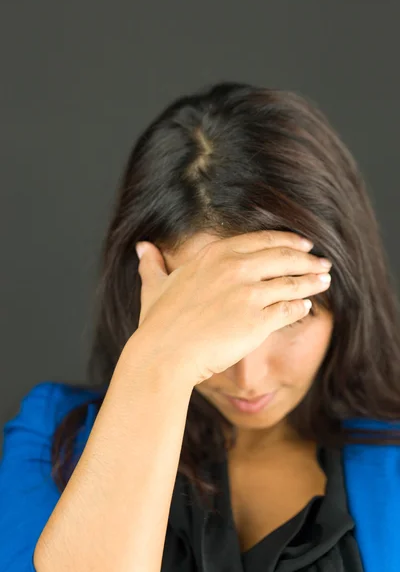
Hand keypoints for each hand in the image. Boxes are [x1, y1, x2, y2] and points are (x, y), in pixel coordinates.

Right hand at [133, 231, 331, 386]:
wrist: (164, 353)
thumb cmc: (158, 323)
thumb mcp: (154, 286)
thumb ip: (152, 264)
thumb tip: (141, 247)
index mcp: (215, 255)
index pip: (262, 240)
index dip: (287, 240)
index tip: (302, 242)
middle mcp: (235, 268)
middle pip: (284, 256)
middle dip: (308, 258)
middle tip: (322, 261)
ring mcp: (248, 293)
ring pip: (292, 281)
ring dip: (312, 280)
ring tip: (325, 280)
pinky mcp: (259, 320)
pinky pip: (289, 309)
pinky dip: (302, 306)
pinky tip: (308, 307)